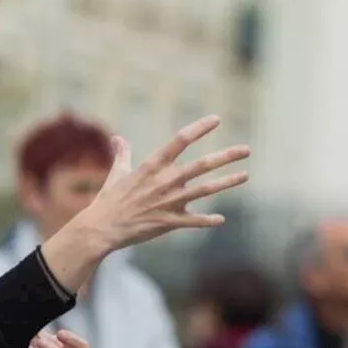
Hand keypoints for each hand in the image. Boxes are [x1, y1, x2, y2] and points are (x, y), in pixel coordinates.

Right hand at [81, 116, 249, 250]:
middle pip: (201, 165)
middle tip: (246, 150)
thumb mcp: (117, 173)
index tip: (216, 120)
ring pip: (205, 190)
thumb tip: (117, 138)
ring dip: (227, 182)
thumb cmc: (109, 199)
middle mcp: (165, 181)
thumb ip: (122, 154)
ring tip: (245, 175)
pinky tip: (221, 219)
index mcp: (152, 165)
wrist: (101, 228)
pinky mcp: (169, 222)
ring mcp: (169, 202)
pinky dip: (208, 220)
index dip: (199, 128)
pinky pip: (194, 221)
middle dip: (226, 156)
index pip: (180, 140)